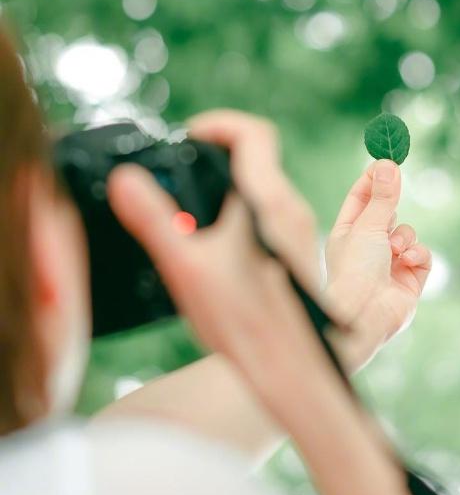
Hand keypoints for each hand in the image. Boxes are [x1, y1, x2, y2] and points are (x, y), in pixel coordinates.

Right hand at [107, 111, 324, 418]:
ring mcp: (300, 234)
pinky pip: (269, 216)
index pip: (254, 134)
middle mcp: (291, 212)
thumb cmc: (244, 324)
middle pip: (259, 160)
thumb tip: (124, 178)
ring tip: (191, 208)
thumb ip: (153, 219)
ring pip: (264, 189)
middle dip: (217, 156)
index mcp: (268, 203)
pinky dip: (240, 211)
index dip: (220, 124)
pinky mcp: (297, 256)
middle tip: (182, 170)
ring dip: (229, 185)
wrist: (292, 370)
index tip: (191, 136)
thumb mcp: (186, 269)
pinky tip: (213, 243)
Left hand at [325, 159, 431, 371]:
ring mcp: (388, 265)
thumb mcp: (367, 226)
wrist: (364, 315)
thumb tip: (388, 163)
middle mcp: (366, 249)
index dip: (372, 180)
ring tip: (394, 250)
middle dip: (391, 205)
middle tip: (397, 183)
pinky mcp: (409, 281)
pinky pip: (421, 256)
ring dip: (404, 236)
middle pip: (385, 214)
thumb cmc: (354, 270)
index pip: (359, 199)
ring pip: (407, 234)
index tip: (385, 160)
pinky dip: (417, 254)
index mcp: (346, 235)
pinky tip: (407, 261)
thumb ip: (382, 197)